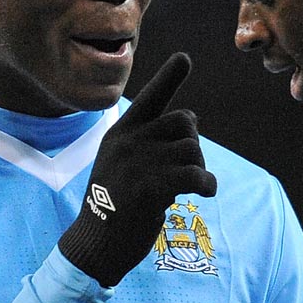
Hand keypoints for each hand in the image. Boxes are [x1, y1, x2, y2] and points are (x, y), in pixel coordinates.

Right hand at [58, 52, 217, 285]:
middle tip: (189, 168)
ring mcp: (140, 162)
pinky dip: (207, 184)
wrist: (95, 244)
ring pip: (192, 150)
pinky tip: (205, 193)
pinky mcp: (152, 186)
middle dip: (193, 143)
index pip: (151, 98)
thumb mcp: (120, 165)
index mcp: (121, 133)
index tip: (185, 58)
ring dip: (199, 169)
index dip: (170, 77)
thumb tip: (189, 123)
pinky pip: (196, 175)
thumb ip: (146, 143)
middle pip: (185, 122)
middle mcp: (129, 141)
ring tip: (189, 188)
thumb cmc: (114, 207)